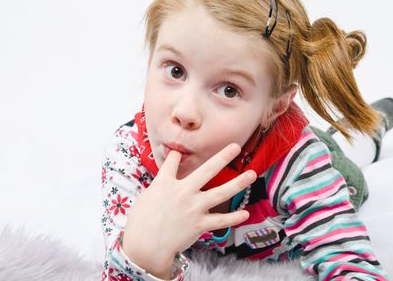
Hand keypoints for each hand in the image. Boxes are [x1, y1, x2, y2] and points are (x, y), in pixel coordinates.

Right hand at [123, 143, 255, 277]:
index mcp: (165, 183)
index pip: (172, 162)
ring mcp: (194, 208)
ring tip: (252, 174)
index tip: (178, 152)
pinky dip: (234, 218)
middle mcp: (183, 191)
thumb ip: (158, 186)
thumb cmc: (140, 223)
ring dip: (238, 183)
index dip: (175, 156)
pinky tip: (245, 213)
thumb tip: (164, 181)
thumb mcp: (145, 197)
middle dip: (223, 157)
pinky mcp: (199, 224)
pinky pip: (221, 220)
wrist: (145, 246)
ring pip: (221, 192)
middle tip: (235, 146)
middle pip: (207, 170)